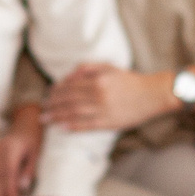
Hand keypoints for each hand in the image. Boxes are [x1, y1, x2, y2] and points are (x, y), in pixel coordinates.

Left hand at [44, 62, 174, 131]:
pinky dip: (73, 127)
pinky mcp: (109, 122)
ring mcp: (103, 110)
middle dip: (52, 105)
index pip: (69, 87)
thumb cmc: (130, 80)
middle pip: (68, 101)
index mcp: (97, 80)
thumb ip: (87, 68)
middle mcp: (98, 95)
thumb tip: (68, 75)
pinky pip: (87, 125)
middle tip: (42, 109)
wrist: (152, 94)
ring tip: (47, 120)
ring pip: (74, 113)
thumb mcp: (109, 67)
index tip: (47, 96)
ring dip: (58, 117)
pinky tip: (63, 128)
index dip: (56, 92)